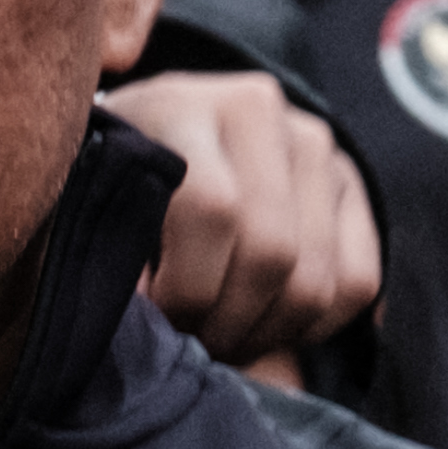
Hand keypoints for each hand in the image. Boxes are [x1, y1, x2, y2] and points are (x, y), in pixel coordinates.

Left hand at [100, 68, 382, 367]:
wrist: (161, 129)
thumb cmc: (109, 176)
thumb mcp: (89, 190)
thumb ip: (105, 239)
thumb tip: (141, 315)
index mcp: (182, 105)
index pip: (212, 211)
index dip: (187, 287)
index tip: (158, 319)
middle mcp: (261, 112)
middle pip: (272, 252)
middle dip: (228, 321)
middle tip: (193, 344)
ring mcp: (315, 144)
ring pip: (319, 277)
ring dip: (268, 332)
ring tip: (221, 341)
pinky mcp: (353, 181)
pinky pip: (359, 280)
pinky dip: (315, 326)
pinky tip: (266, 328)